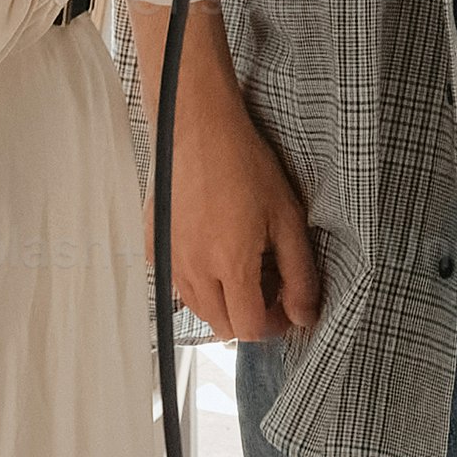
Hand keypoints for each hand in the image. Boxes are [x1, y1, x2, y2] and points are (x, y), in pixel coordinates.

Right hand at [167, 46, 324, 340]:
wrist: (196, 127)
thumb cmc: (244, 164)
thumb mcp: (288, 218)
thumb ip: (299, 274)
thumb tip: (304, 318)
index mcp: (230, 266)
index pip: (249, 329)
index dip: (273, 324)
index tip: (284, 304)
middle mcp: (193, 271)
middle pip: (221, 326)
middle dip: (248, 316)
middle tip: (266, 285)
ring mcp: (168, 260)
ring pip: (197, 308)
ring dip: (222, 300)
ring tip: (240, 265)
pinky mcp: (153, 245)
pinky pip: (174, 282)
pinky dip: (195, 279)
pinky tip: (211, 247)